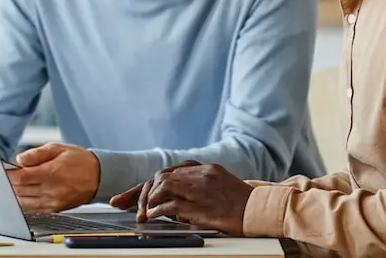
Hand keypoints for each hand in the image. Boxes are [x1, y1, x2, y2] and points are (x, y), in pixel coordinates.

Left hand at [6, 143, 99, 212]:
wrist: (99, 177)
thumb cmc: (79, 161)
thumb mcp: (59, 148)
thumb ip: (37, 153)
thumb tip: (20, 159)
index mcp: (52, 173)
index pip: (21, 177)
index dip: (8, 174)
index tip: (2, 170)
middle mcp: (51, 190)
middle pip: (19, 190)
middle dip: (9, 183)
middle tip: (5, 176)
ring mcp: (53, 202)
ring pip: (23, 202)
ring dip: (15, 194)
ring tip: (13, 185)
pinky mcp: (54, 209)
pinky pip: (32, 209)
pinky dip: (24, 202)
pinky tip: (23, 194)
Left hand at [109, 160, 251, 235]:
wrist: (261, 209)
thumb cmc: (240, 202)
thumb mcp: (219, 185)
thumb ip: (197, 185)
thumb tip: (173, 199)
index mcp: (204, 168)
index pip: (168, 173)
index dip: (146, 185)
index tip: (128, 197)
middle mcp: (199, 174)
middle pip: (161, 177)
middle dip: (141, 191)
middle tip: (125, 204)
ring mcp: (199, 188)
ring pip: (162, 186)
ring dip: (148, 200)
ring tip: (143, 213)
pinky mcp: (199, 205)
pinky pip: (169, 205)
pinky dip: (156, 210)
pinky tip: (151, 216)